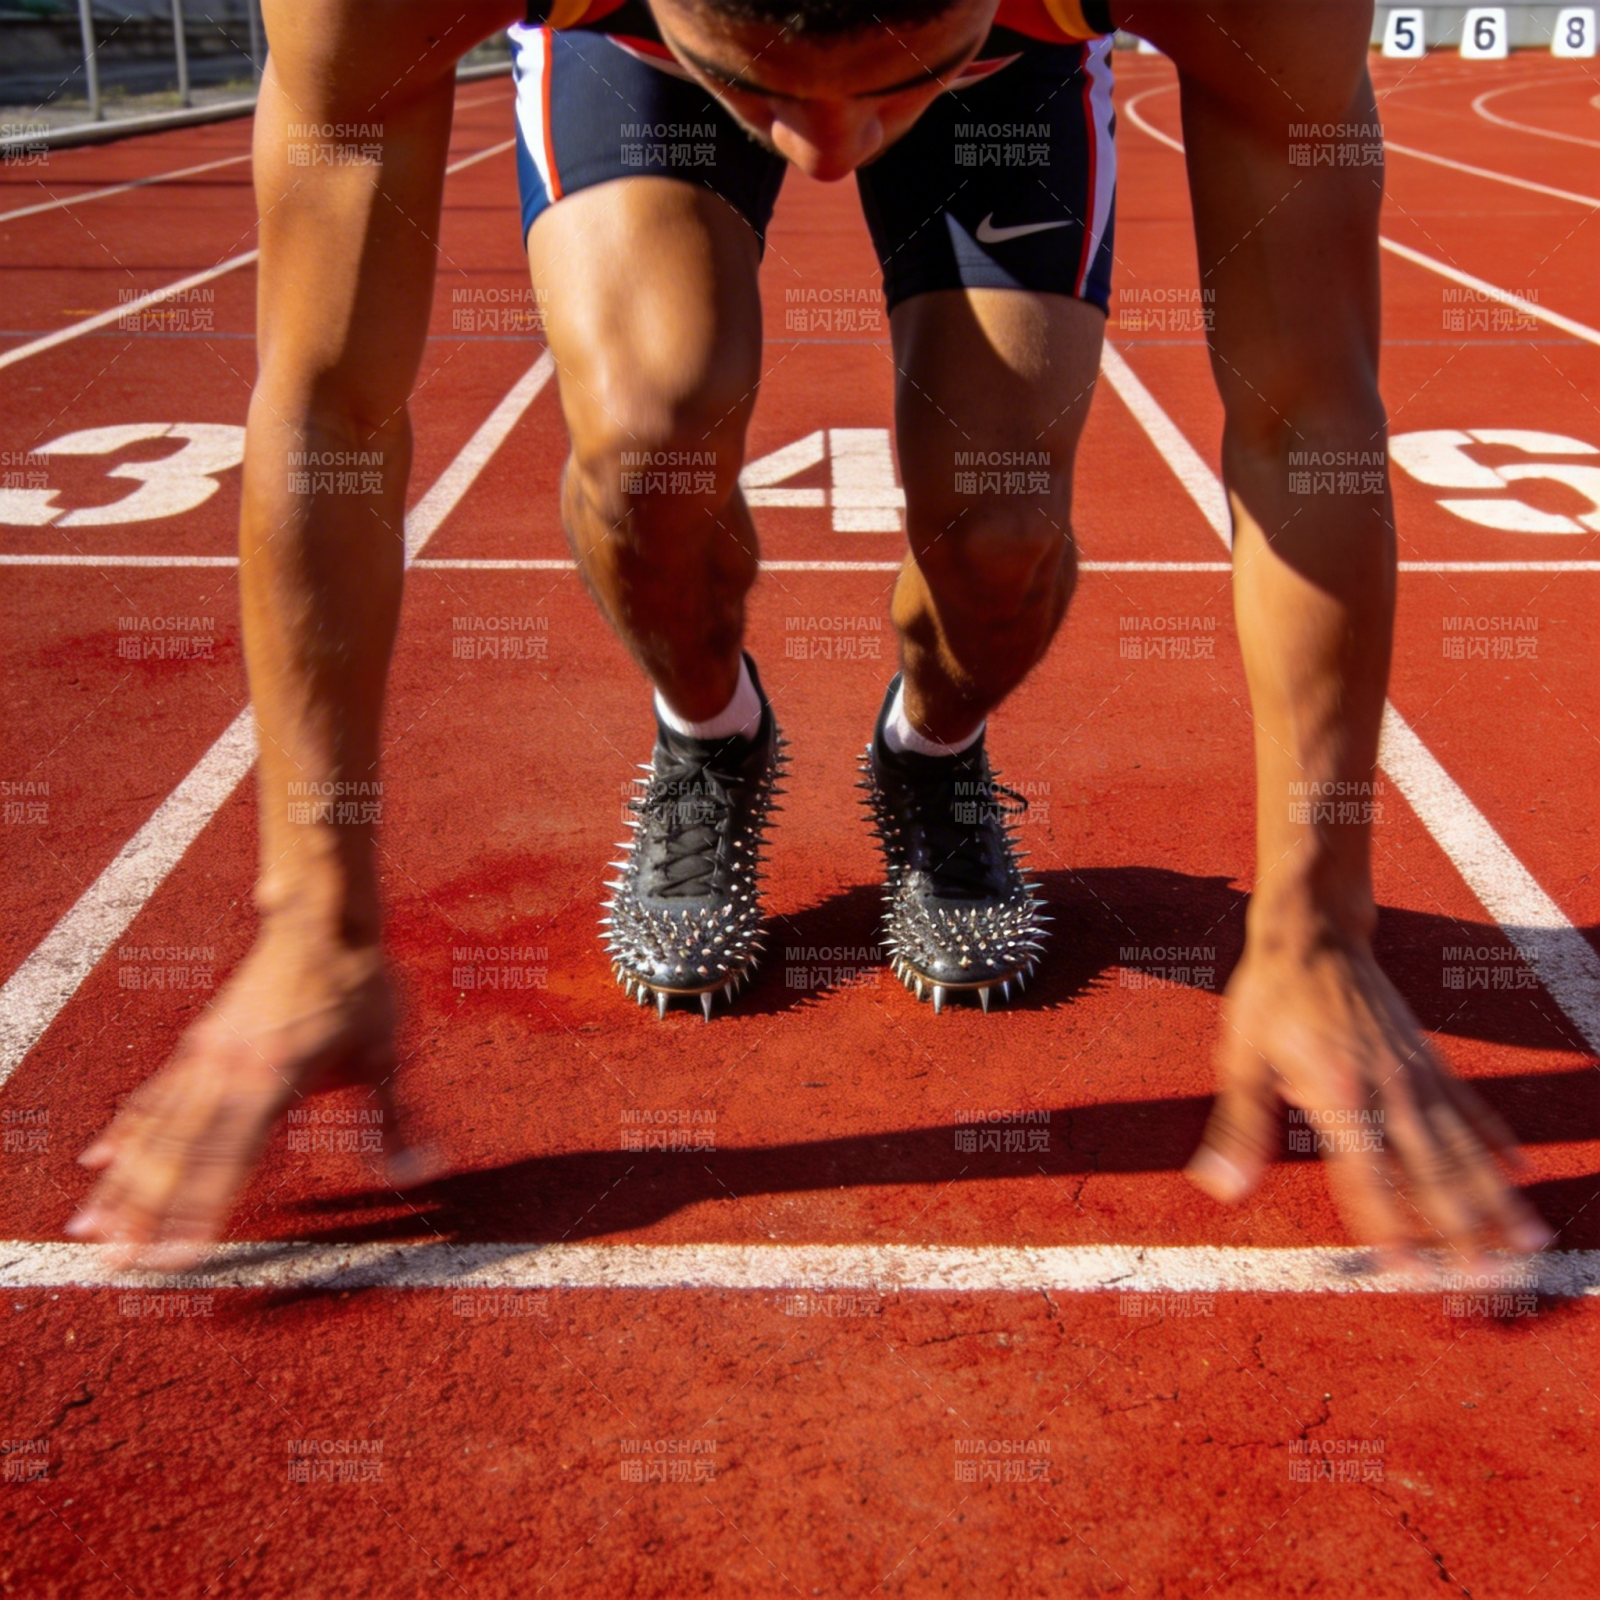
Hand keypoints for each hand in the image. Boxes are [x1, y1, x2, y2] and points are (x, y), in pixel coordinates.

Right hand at [68, 931, 435, 1271]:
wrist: (321, 918)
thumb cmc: (359, 984)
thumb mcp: (387, 1056)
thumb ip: (395, 1122)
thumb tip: (425, 1169)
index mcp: (272, 1083)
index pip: (230, 1166)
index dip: (200, 1217)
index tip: (174, 1260)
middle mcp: (227, 1074)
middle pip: (176, 1159)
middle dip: (142, 1215)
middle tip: (110, 1262)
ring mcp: (205, 1057)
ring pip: (154, 1133)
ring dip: (122, 1184)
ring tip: (88, 1228)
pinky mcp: (198, 1042)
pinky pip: (153, 1097)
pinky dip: (126, 1132)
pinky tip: (98, 1160)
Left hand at [1187, 936, 1552, 1274]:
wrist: (1313, 932)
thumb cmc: (1269, 996)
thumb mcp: (1240, 1060)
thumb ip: (1239, 1129)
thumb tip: (1220, 1188)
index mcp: (1340, 1097)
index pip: (1369, 1181)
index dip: (1390, 1231)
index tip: (1412, 1276)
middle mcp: (1389, 1092)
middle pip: (1433, 1175)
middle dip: (1464, 1234)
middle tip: (1491, 1283)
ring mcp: (1416, 1075)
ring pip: (1464, 1148)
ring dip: (1496, 1199)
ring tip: (1528, 1243)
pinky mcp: (1429, 1058)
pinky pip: (1471, 1108)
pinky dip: (1495, 1143)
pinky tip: (1521, 1173)